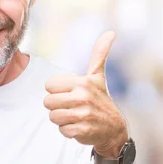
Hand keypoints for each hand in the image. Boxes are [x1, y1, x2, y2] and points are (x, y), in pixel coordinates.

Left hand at [44, 31, 128, 157]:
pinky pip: (61, 130)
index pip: (49, 85)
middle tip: (73, 107)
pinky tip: (80, 127)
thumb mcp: (98, 76)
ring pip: (53, 116)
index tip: (72, 93)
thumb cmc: (101, 100)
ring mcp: (82, 115)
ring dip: (62, 119)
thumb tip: (111, 32)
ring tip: (76, 116)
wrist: (114, 129)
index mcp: (82, 82)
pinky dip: (68, 131)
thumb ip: (99, 54)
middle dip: (58, 106)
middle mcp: (83, 97)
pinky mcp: (81, 131)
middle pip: (47, 102)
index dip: (57, 91)